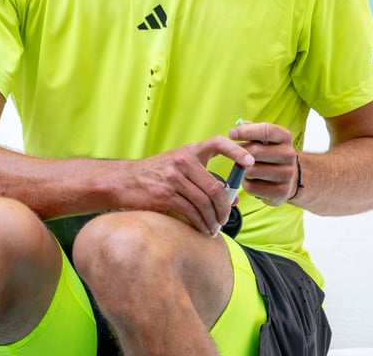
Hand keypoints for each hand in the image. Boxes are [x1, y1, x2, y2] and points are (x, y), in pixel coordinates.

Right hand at [115, 135, 254, 235]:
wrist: (122, 181)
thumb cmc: (155, 175)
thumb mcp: (179, 169)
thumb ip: (205, 179)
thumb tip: (235, 198)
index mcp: (189, 151)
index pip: (218, 143)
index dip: (237, 151)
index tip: (250, 162)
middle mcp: (183, 161)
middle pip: (216, 188)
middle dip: (225, 208)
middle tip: (226, 219)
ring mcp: (173, 178)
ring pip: (205, 203)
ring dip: (213, 221)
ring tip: (214, 228)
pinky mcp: (165, 195)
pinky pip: (191, 213)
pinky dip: (200, 224)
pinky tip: (202, 229)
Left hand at [229, 122, 300, 206]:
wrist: (288, 177)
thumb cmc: (269, 153)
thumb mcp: (265, 138)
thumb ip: (251, 129)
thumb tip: (240, 125)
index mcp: (285, 137)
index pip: (266, 131)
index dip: (246, 132)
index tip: (231, 134)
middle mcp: (289, 155)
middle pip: (256, 151)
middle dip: (240, 153)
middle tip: (233, 155)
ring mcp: (287, 174)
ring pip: (252, 170)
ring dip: (242, 170)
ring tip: (243, 168)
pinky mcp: (281, 192)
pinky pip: (253, 187)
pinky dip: (246, 184)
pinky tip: (249, 180)